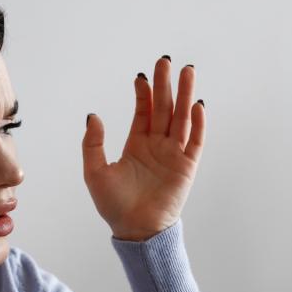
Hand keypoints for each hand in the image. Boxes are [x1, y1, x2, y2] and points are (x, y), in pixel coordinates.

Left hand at [81, 56, 204, 241]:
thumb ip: (93, 144)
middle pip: (164, 108)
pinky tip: (197, 105)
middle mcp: (157, 146)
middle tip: (166, 61)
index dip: (143, 93)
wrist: (135, 230)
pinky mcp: (187, 167)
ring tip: (187, 72)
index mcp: (137, 145)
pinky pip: (195, 141)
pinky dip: (198, 123)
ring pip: (182, 118)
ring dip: (184, 95)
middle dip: (165, 85)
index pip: (144, 112)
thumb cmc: (114, 205)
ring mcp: (174, 154)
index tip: (141, 76)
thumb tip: (93, 116)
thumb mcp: (95, 172)